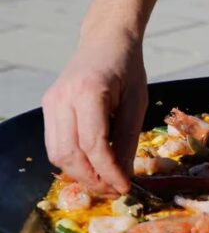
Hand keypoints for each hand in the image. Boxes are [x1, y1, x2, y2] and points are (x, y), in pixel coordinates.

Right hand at [42, 31, 146, 194]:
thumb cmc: (127, 69)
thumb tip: (125, 175)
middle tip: (114, 190)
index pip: (93, 144)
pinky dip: (72, 160)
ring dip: (79, 174)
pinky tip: (92, 165)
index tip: (124, 187)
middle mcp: (62, 98)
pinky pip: (55, 143)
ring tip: (104, 182)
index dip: (108, 171)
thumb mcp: (137, 102)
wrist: (105, 42)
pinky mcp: (47, 106)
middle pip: (69, 153)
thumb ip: (128, 138)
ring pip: (56, 153)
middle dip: (92, 178)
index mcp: (88, 92)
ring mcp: (50, 102)